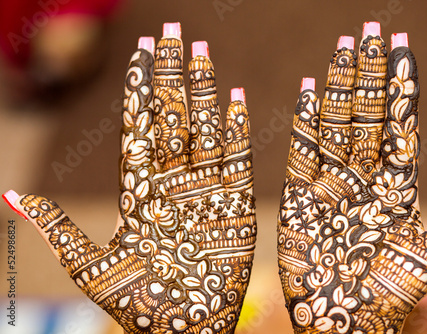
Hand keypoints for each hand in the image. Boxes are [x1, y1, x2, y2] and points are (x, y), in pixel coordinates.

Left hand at [3, 22, 255, 333]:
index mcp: (139, 192)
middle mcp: (171, 183)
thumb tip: (11, 196)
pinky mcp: (233, 204)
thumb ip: (58, 229)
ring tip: (200, 50)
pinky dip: (237, 128)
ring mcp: (203, 190)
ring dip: (202, 90)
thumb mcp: (92, 267)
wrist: (186, 329)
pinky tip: (235, 96)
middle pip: (171, 118)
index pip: (139, 129)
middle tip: (173, 31)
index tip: (141, 51)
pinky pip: (236, 158)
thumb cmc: (140, 305)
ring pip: (202, 129)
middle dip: (171, 74)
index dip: (140, 91)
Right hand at [277, 21, 426, 332]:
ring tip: (343, 47)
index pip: (399, 123)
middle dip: (368, 71)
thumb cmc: (392, 293)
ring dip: (339, 85)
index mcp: (397, 185)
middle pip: (367, 114)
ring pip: (336, 124)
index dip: (400, 85)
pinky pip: (302, 152)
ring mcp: (331, 183)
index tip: (400, 45)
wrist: (346, 321)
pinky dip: (304, 121)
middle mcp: (363, 177)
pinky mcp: (300, 197)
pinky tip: (309, 90)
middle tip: (368, 28)